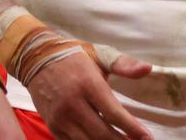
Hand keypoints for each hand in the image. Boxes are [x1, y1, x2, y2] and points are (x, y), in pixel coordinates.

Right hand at [26, 50, 153, 139]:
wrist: (37, 58)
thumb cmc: (74, 56)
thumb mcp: (100, 54)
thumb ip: (124, 65)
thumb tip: (148, 68)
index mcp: (88, 83)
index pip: (114, 113)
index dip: (133, 129)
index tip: (147, 137)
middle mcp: (73, 103)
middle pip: (103, 134)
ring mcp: (61, 117)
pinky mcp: (53, 126)